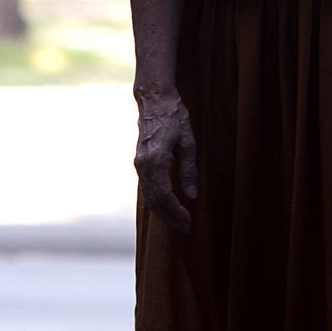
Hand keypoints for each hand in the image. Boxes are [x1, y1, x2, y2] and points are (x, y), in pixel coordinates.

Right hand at [134, 90, 199, 233]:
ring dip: (163, 212)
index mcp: (156, 161)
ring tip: (178, 222)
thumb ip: (188, 169)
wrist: (154, 101)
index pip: (164, 196)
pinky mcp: (140, 163)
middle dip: (169, 218)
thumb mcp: (188, 142)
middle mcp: (143, 166)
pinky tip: (168, 207)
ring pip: (149, 197)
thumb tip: (192, 194)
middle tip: (186, 229)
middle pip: (154, 201)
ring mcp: (139, 165)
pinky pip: (147, 189)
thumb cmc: (174, 118)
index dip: (175, 212)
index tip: (188, 222)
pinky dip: (157, 202)